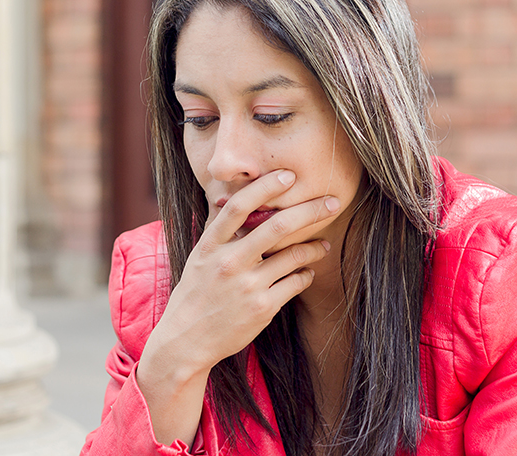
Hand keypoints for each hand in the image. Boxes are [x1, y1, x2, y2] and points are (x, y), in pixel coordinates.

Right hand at [135, 169, 339, 445]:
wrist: (184, 341)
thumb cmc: (194, 295)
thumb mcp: (198, 258)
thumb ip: (218, 232)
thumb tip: (229, 198)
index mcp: (210, 245)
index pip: (238, 206)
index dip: (264, 186)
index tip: (288, 175)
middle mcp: (229, 262)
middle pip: (277, 226)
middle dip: (309, 210)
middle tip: (331, 201)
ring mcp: (247, 286)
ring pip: (293, 256)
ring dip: (314, 247)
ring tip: (322, 244)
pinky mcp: (262, 308)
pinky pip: (295, 282)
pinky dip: (306, 273)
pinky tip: (307, 271)